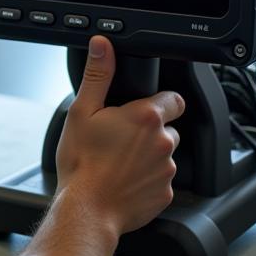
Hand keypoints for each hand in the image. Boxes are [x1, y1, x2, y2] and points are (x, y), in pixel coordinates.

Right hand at [54, 35, 183, 239]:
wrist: (86, 209)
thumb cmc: (81, 162)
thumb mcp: (82, 111)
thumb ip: (98, 75)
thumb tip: (102, 45)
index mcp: (145, 116)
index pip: (174, 98)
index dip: (159, 100)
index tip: (141, 108)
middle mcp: (163, 141)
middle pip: (167, 127)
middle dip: (149, 130)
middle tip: (120, 137)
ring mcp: (167, 170)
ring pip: (164, 154)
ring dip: (148, 154)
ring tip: (118, 160)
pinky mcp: (165, 194)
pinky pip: (160, 180)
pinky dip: (146, 179)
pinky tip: (124, 179)